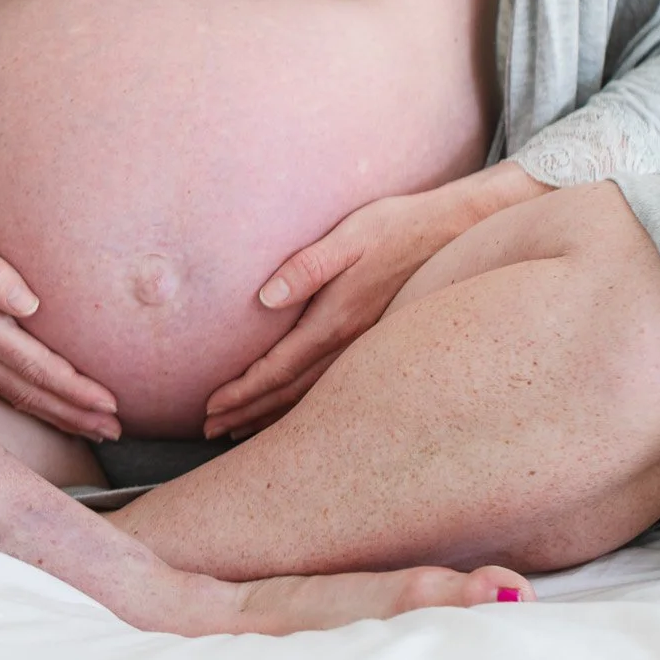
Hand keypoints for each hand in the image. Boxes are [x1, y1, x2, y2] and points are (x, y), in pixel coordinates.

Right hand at [0, 201, 120, 440]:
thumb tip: (29, 304)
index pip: (34, 365)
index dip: (72, 387)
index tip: (107, 402)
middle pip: (30, 391)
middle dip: (74, 413)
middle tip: (114, 430)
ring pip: (19, 396)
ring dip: (59, 416)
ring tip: (96, 431)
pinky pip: (5, 388)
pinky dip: (34, 405)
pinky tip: (54, 412)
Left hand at [201, 192, 457, 439]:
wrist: (451, 234)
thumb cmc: (394, 228)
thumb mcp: (348, 237)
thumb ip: (307, 267)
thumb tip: (265, 298)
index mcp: (335, 321)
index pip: (277, 369)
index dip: (242, 392)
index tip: (210, 408)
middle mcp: (348, 344)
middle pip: (288, 393)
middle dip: (246, 413)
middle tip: (208, 430)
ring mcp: (363, 348)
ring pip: (310, 397)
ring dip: (270, 416)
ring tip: (238, 431)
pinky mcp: (373, 343)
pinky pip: (330, 387)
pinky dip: (302, 407)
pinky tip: (291, 411)